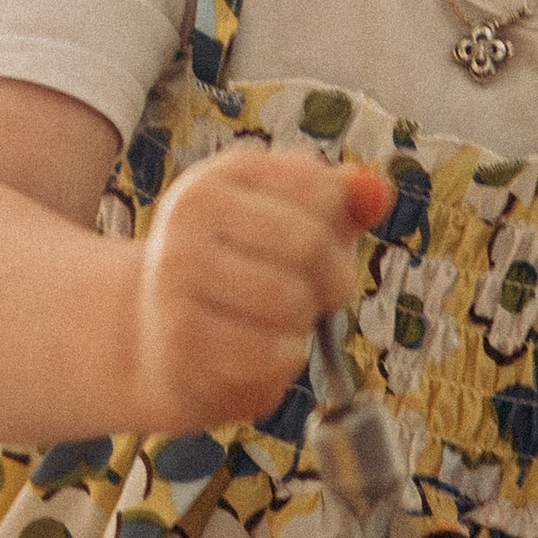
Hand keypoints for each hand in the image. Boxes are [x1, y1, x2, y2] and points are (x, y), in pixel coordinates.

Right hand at [134, 152, 390, 436]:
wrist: (158, 340)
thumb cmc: (243, 274)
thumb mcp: (289, 224)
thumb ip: (342, 202)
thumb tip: (378, 191)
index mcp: (220, 176)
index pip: (321, 188)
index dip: (338, 229)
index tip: (318, 249)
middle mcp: (188, 216)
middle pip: (309, 245)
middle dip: (330, 282)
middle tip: (312, 298)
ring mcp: (177, 276)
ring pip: (291, 303)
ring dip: (304, 324)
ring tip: (278, 324)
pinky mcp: (182, 340)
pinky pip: (271, 355)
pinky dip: (283, 361)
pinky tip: (258, 354)